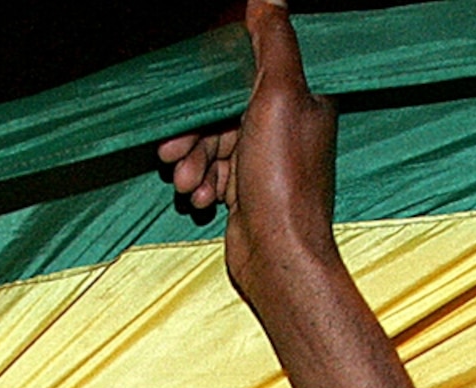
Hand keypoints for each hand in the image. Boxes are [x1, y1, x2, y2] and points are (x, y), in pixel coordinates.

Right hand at [156, 0, 339, 296]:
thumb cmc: (283, 181)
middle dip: (195, 132)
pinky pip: (216, 174)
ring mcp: (268, 162)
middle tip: (173, 152)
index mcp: (302, 100)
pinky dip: (204, 184)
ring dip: (194, 161)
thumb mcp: (277, 96)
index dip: (210, 85)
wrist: (280, 259)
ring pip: (215, 144)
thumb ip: (273, 41)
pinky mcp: (251, 192)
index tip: (184, 99)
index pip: (246, 74)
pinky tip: (201, 199)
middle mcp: (288, 128)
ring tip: (187, 183)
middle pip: (224, 111)